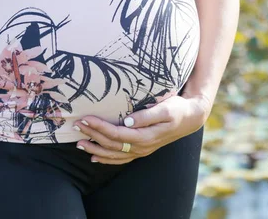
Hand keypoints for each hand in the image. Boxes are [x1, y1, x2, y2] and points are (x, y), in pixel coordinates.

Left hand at [72, 93, 209, 164]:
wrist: (191, 118)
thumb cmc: (177, 109)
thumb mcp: (165, 108)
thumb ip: (146, 115)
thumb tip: (127, 120)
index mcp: (146, 136)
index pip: (116, 133)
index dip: (99, 127)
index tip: (86, 118)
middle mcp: (142, 146)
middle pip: (112, 144)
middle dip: (92, 135)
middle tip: (76, 125)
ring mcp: (142, 150)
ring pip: (114, 154)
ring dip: (95, 149)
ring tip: (79, 143)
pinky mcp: (142, 149)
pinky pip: (121, 159)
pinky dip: (106, 159)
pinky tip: (95, 158)